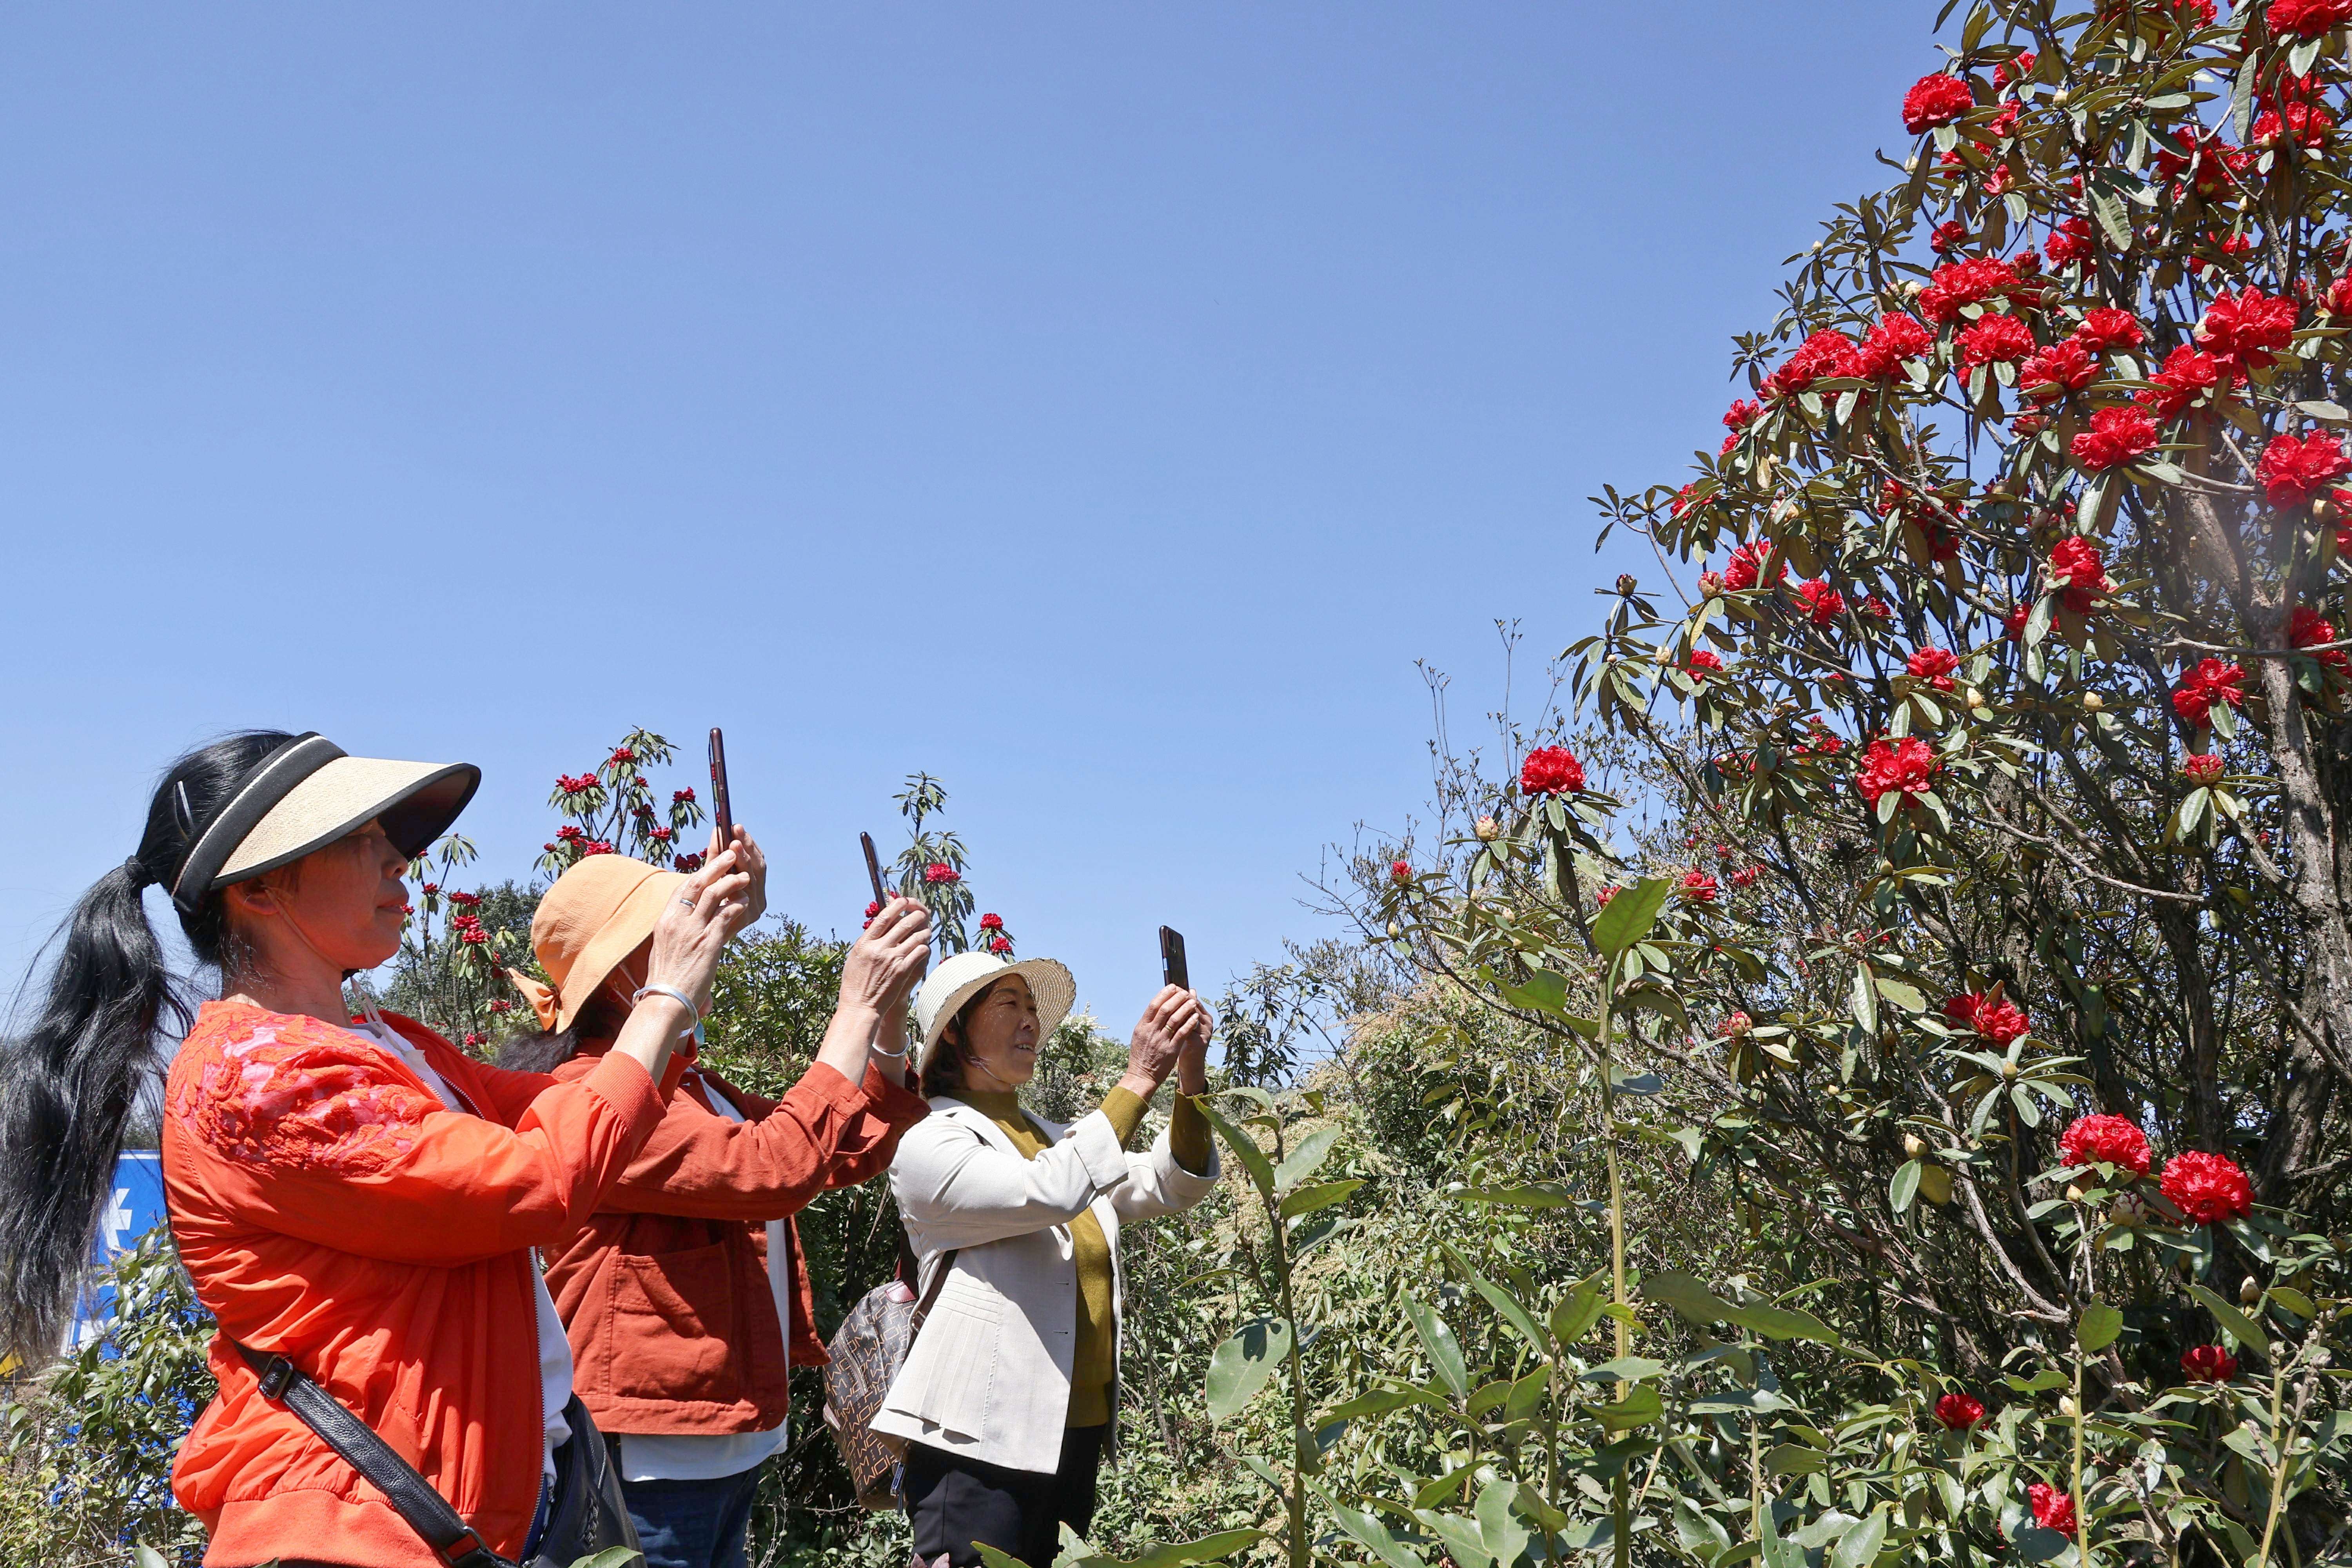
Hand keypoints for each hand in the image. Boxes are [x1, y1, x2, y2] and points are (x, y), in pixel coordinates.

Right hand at [644, 847, 754, 1012]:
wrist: (665, 1001)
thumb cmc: (667, 977)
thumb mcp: (666, 946)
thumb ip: (678, 928)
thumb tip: (691, 916)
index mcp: (665, 920)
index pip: (683, 887)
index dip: (700, 870)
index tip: (712, 860)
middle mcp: (677, 921)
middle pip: (697, 882)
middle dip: (716, 864)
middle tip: (732, 853)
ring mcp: (693, 931)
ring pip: (714, 894)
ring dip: (732, 881)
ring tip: (745, 875)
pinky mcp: (709, 943)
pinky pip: (726, 915)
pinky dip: (737, 905)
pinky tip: (744, 902)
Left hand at [709, 823, 767, 926]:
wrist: (694, 947)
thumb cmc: (703, 910)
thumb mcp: (710, 879)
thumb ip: (715, 857)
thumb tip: (718, 829)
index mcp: (753, 887)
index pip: (756, 860)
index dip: (747, 843)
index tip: (735, 826)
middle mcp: (758, 897)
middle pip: (757, 868)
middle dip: (746, 848)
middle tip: (736, 832)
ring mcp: (754, 909)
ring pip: (752, 879)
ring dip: (743, 860)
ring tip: (733, 844)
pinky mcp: (746, 918)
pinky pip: (744, 894)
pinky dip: (740, 879)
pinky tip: (733, 867)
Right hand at [841, 897, 931, 1017]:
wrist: (860, 1006)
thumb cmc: (855, 982)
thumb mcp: (855, 957)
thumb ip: (867, 941)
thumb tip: (879, 924)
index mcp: (865, 943)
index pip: (884, 917)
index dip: (896, 906)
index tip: (903, 900)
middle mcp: (879, 948)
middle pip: (904, 923)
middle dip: (916, 915)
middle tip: (921, 913)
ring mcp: (892, 959)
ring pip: (916, 936)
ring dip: (923, 931)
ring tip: (925, 930)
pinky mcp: (903, 970)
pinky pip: (920, 951)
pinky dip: (924, 947)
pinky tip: (923, 947)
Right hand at [1119, 986, 1209, 1098]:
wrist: (1141, 1075)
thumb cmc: (1140, 1055)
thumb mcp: (1139, 1036)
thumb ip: (1148, 1022)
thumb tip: (1158, 1006)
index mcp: (1142, 1027)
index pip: (1153, 1005)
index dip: (1164, 994)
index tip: (1173, 987)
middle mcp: (1151, 1032)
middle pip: (1165, 1009)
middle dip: (1177, 998)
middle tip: (1185, 991)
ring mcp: (1161, 1041)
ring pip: (1175, 1019)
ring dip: (1185, 1008)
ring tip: (1193, 1001)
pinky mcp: (1171, 1050)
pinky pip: (1182, 1033)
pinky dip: (1189, 1023)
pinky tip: (1195, 1016)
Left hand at [1175, 996, 1212, 1095]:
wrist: (1191, 1064)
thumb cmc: (1185, 1042)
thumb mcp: (1184, 1025)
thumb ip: (1182, 1011)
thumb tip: (1177, 992)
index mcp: (1205, 1016)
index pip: (1194, 999)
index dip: (1181, 993)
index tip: (1171, 987)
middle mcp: (1208, 1022)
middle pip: (1194, 1005)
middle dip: (1180, 999)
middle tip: (1168, 994)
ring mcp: (1205, 1032)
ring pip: (1192, 1016)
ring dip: (1179, 1010)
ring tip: (1166, 1005)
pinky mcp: (1200, 1043)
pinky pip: (1188, 1030)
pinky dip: (1178, 1025)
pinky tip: (1168, 1022)